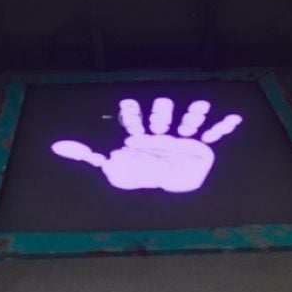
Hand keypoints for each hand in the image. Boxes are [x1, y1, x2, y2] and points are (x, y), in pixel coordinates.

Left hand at [51, 97, 242, 192]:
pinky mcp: (200, 147)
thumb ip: (86, 155)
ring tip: (198, 106)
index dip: (132, 115)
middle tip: (161, 104)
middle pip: (161, 120)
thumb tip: (56, 146)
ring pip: (187, 123)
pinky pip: (213, 136)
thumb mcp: (111, 166)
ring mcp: (182, 139)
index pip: (135, 122)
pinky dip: (224, 127)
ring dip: (193, 115)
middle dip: (161, 113)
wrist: (168, 187)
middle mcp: (163, 133)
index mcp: (142, 136)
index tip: (127, 104)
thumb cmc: (140, 171)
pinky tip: (235, 118)